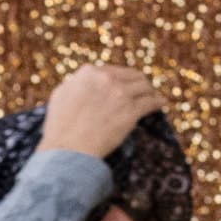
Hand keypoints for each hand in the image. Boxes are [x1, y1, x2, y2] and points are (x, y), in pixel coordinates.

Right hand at [44, 63, 163, 160]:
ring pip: (144, 86)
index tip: (124, 85)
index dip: (120, 79)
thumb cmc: (59, 128)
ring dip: (149, 91)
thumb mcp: (60, 96)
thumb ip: (75, 84)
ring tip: (153, 97)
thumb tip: (83, 82)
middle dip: (138, 82)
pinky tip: (161, 104)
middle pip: (132, 75)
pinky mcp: (131, 111)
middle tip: (143, 90)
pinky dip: (158, 102)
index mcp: (89, 73)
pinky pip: (151, 102)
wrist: (68, 150)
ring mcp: (121, 94)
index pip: (112, 71)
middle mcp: (107, 78)